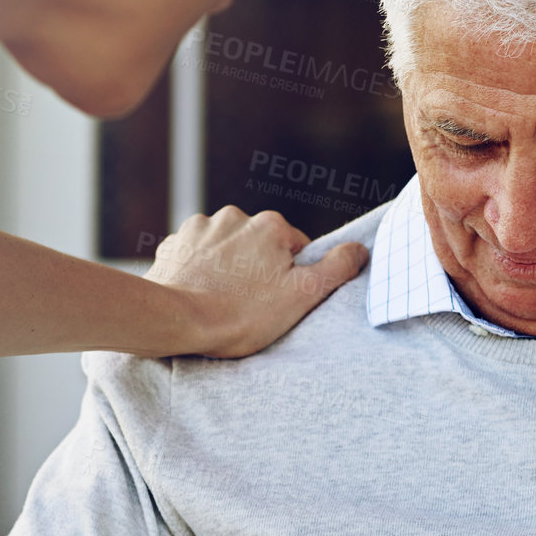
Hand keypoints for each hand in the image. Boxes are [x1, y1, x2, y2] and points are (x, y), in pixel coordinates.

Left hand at [144, 207, 368, 357]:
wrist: (176, 320)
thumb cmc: (241, 314)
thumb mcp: (302, 296)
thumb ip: (336, 269)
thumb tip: (360, 249)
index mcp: (271, 225)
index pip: (295, 248)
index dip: (291, 276)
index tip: (278, 300)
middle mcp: (236, 216)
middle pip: (259, 245)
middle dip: (258, 269)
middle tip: (250, 304)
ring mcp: (202, 227)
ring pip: (227, 248)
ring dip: (228, 267)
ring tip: (221, 300)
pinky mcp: (175, 243)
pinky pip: (196, 253)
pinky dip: (200, 269)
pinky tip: (199, 292)